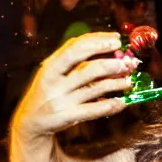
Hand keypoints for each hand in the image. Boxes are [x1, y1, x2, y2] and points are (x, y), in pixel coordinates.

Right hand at [12, 32, 139, 137]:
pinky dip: (111, 105)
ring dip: (116, 83)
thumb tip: (107, 46)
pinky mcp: (67, 117)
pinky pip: (94, 110)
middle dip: (111, 64)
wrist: (32, 121)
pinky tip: (123, 102)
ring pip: (95, 88)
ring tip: (129, 80)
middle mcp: (55, 82)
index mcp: (51, 66)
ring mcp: (61, 100)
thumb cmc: (51, 91)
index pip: (75, 48)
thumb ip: (76, 60)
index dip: (98, 42)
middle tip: (129, 62)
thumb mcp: (55, 72)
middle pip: (87, 69)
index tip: (116, 40)